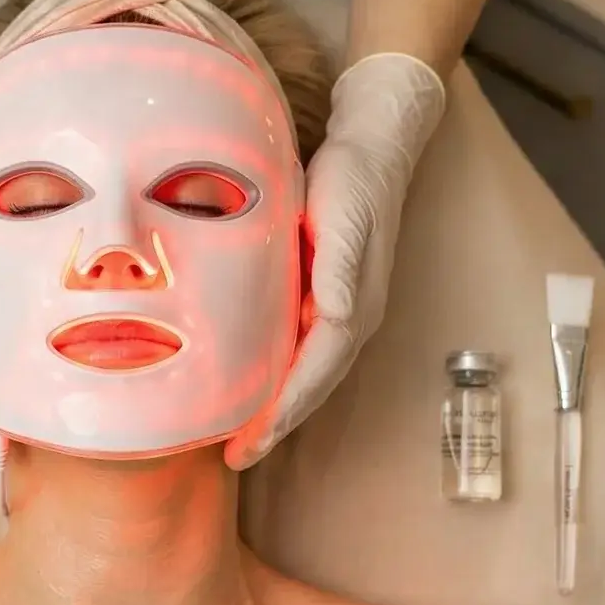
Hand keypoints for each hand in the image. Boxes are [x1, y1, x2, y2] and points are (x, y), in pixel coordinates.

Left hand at [225, 53, 446, 470]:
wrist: (371, 146)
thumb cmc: (355, 182)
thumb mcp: (346, 221)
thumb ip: (340, 272)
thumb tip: (335, 318)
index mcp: (353, 311)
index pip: (312, 378)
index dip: (281, 415)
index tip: (248, 446)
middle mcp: (347, 319)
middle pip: (309, 387)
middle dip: (275, 425)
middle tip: (233, 458)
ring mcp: (337, 308)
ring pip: (303, 372)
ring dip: (273, 406)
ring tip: (236, 435)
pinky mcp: (322, 293)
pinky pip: (296, 347)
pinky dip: (274, 373)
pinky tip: (249, 380)